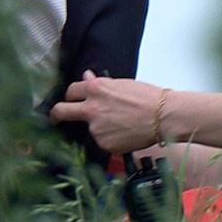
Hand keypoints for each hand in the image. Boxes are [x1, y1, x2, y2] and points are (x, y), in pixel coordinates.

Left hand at [51, 73, 172, 153]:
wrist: (164, 116)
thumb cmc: (148, 97)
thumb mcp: (121, 84)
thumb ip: (100, 84)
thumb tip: (87, 76)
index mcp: (95, 89)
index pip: (71, 91)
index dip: (72, 96)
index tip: (71, 100)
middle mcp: (91, 109)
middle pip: (61, 111)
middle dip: (57, 115)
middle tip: (58, 118)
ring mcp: (96, 129)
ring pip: (90, 129)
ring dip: (100, 128)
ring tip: (123, 125)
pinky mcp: (105, 144)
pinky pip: (104, 142)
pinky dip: (112, 140)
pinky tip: (127, 134)